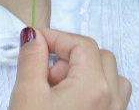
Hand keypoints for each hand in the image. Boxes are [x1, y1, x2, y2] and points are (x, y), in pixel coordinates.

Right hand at [9, 28, 130, 109]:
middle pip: (98, 55)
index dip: (55, 36)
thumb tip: (33, 36)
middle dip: (69, 56)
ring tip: (57, 89)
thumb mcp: (26, 94)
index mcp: (94, 85)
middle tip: (44, 74)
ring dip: (84, 73)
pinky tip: (67, 102)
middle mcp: (112, 98)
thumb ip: (31, 58)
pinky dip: (92, 89)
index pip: (80, 43)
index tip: (33, 40)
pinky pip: (111, 96)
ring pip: (109, 76)